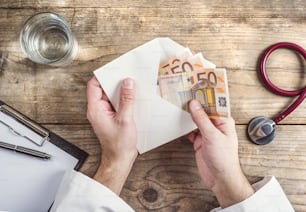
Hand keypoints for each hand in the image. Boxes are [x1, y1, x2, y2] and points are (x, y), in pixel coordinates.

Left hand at [87, 77, 137, 194]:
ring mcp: (104, 114)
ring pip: (110, 97)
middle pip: (103, 89)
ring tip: (132, 87)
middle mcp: (98, 110)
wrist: (119, 159)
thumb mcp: (125, 119)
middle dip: (115, 82)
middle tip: (127, 76)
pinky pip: (116, 104)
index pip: (93, 86)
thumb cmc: (119, 145)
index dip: (102, 76)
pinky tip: (134, 99)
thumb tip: (128, 83)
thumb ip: (127, 100)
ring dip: (121, 91)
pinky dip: (124, 100)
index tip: (114, 70)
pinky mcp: (111, 118)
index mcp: (96, 109)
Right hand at [187, 100, 253, 207]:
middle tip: (182, 94)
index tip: (194, 87)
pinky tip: (178, 122)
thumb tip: (194, 104)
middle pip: (203, 112)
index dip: (204, 96)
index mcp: (224, 121)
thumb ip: (201, 120)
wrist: (220, 178)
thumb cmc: (224, 158)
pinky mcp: (199, 142)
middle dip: (194, 105)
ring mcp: (207, 134)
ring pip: (195, 121)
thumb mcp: (212, 136)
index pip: (213, 104)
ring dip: (188, 116)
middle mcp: (216, 126)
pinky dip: (184, 128)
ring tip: (178, 105)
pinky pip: (190, 131)